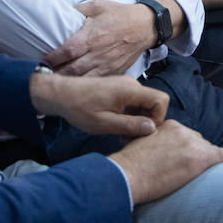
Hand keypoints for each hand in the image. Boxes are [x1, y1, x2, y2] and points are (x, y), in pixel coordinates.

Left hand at [29, 70, 167, 137]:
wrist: (61, 94)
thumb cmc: (80, 109)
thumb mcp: (105, 123)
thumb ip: (130, 125)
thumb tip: (153, 128)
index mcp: (129, 90)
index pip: (161, 100)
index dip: (158, 118)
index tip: (142, 132)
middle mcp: (130, 84)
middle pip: (153, 104)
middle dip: (146, 122)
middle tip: (128, 138)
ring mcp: (124, 85)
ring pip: (143, 105)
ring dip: (137, 120)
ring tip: (121, 134)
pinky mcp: (118, 89)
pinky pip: (133, 102)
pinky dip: (130, 115)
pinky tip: (117, 125)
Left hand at [42, 0, 153, 76]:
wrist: (145, 26)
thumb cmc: (119, 15)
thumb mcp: (97, 6)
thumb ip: (78, 11)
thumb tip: (61, 13)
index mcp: (92, 36)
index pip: (67, 51)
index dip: (53, 58)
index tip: (43, 60)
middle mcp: (98, 53)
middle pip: (72, 69)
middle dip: (57, 74)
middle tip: (45, 75)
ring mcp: (107, 65)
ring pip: (84, 80)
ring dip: (69, 83)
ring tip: (57, 84)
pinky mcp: (114, 72)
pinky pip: (98, 83)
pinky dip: (86, 87)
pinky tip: (76, 87)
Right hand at [109, 119, 222, 204]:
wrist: (128, 174)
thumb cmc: (130, 165)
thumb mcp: (142, 144)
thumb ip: (155, 143)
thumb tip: (159, 154)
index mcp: (168, 125)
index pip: (185, 137)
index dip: (183, 150)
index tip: (177, 161)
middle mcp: (182, 130)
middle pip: (198, 143)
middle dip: (194, 155)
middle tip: (182, 170)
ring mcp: (192, 143)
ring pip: (207, 152)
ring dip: (204, 162)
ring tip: (194, 174)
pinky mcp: (200, 158)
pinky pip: (222, 156)